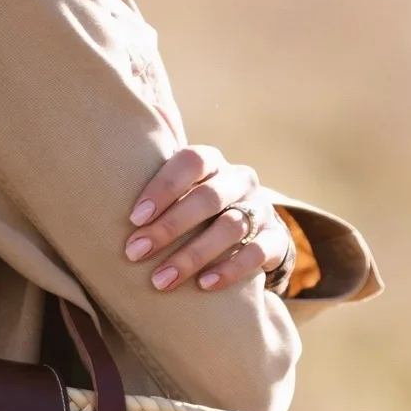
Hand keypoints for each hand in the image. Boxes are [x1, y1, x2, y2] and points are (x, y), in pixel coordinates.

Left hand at [125, 147, 291, 291]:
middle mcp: (240, 181)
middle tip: (135, 253)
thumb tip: (134, 125)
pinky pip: (258, 252)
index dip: (163, 187)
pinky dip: (230, 269)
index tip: (134, 218)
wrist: (250, 233)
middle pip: (208, 198)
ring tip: (161, 281)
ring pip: (230, 227)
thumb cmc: (195, 210)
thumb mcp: (177, 191)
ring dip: (192, 255)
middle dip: (169, 227)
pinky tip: (203, 285)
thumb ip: (150, 171)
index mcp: (213, 162)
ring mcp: (261, 209)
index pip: (191, 161)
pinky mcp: (276, 240)